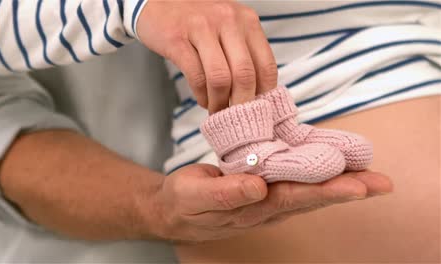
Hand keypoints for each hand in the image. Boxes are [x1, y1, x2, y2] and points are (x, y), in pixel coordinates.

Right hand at [137, 0, 276, 112]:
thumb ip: (244, 50)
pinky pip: (196, 76)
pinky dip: (202, 95)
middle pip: (245, 74)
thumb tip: (256, 92)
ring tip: (217, 110)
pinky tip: (203, 99)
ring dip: (219, 102)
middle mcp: (228, 21)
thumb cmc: (196, 19)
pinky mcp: (177, 40)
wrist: (156, 0)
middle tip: (236, 116)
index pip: (266, 65)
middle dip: (241, 103)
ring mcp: (202, 29)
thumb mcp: (228, 25)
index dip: (263, 93)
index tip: (256, 108)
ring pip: (220, 78)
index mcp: (247, 20)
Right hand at [149, 164, 392, 241]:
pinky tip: (334, 164)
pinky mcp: (263, 189)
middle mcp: (266, 205)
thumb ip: (225, 193)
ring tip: (370, 174)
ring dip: (341, 183)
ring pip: (308, 190)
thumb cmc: (184, 202)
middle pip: (312, 196)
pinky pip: (296, 180)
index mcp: (252, 207)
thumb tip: (258, 186)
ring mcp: (267, 199)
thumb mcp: (194, 196)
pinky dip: (318, 173)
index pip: (295, 197)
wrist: (174, 211)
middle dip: (348, 189)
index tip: (357, 186)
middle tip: (382, 183)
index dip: (326, 190)